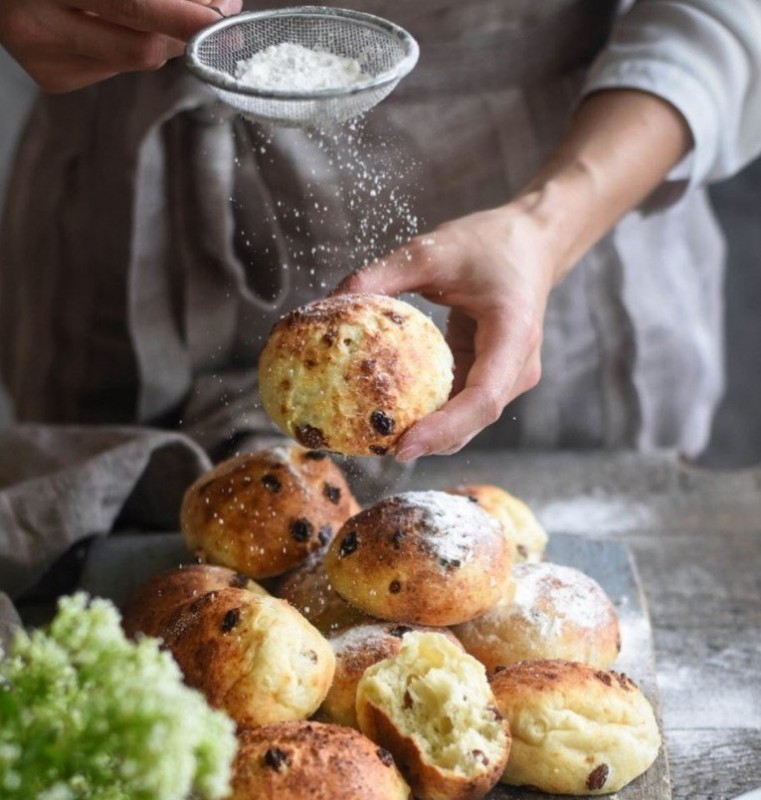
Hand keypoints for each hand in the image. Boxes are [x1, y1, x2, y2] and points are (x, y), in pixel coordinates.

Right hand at [0, 0, 241, 91]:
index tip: (223, 10)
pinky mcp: (53, 79)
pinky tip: (116, 24)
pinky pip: (115, 66)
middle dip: (188, 30)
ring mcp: (44, 60)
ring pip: (135, 60)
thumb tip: (211, 2)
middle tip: (219, 9)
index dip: (183, 14)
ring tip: (171, 13)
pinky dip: (130, 44)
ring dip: (164, 36)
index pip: (132, 4)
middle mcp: (38, 25)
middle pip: (141, 48)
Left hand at [334, 203, 560, 460]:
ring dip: (429, 433)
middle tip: (375, 448)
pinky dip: (432, 412)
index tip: (402, 445)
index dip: (443, 429)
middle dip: (429, 442)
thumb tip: (329, 302)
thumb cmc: (487, 242)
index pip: (483, 399)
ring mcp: (509, 375)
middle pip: (474, 420)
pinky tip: (394, 411)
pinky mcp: (494, 374)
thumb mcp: (430, 250)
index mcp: (513, 335)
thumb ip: (381, 275)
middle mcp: (517, 365)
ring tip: (378, 437)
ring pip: (469, 420)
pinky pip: (462, 402)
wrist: (532, 241)